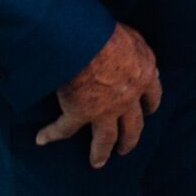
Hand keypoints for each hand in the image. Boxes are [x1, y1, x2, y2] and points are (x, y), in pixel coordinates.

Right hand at [36, 23, 162, 167]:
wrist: (87, 41)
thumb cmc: (109, 32)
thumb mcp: (134, 38)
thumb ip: (136, 50)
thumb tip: (136, 52)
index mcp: (144, 76)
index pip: (153, 96)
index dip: (150, 106)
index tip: (149, 112)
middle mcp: (128, 98)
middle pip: (133, 126)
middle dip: (130, 139)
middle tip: (125, 148)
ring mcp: (105, 110)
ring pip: (105, 139)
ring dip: (101, 152)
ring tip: (98, 163)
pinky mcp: (79, 114)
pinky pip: (63, 130)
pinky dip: (50, 135)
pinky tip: (42, 140)